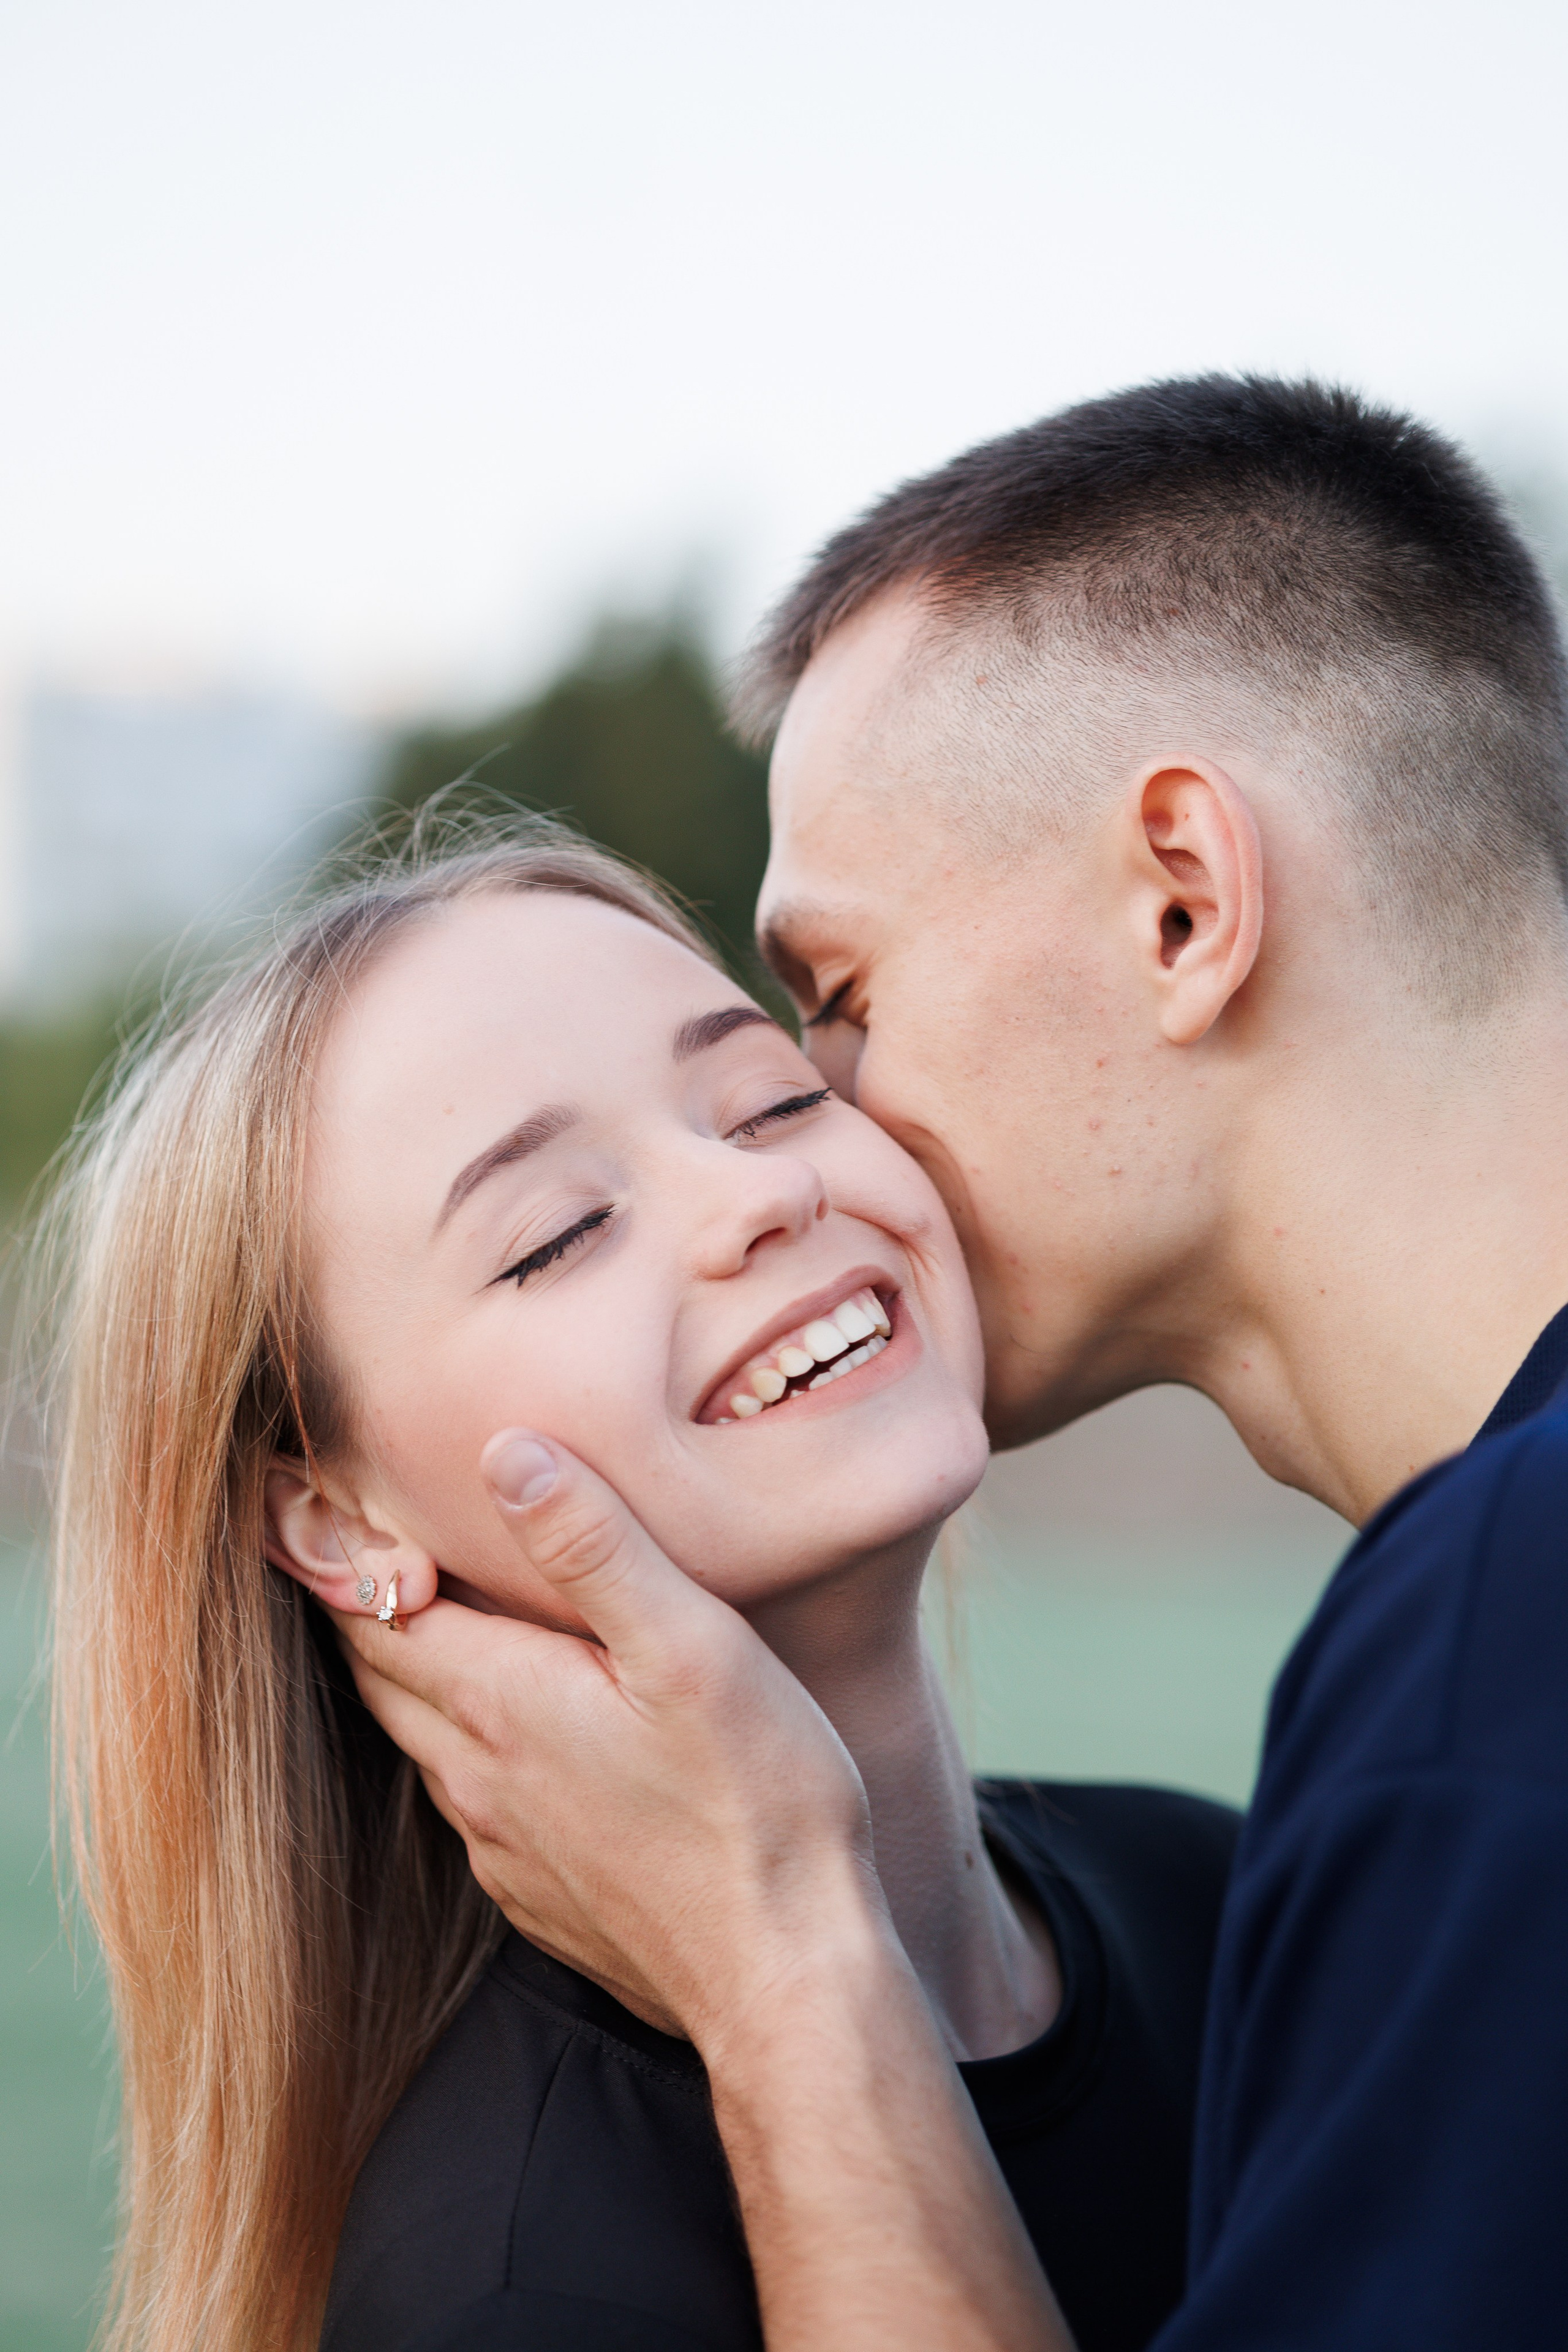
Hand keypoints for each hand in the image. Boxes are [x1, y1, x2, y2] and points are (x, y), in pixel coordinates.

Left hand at [330, 1429, 883, 2042]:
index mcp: (502, 1701)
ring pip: (421, 1740)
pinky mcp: (539, 1896)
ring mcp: (502, 1847)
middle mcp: (478, 1776)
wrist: (786, 1980)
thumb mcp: (690, 1647)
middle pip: (381, 1671)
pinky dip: (466, 1750)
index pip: (375, 1608)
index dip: (342, 1548)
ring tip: (435, 1618)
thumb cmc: (757, 1803)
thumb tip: (507, 1453)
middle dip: (365, 1602)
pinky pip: (470, 1806)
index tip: (323, 1494)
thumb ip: (596, 1547)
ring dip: (413, 1676)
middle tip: (366, 1541)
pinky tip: (515, 1736)